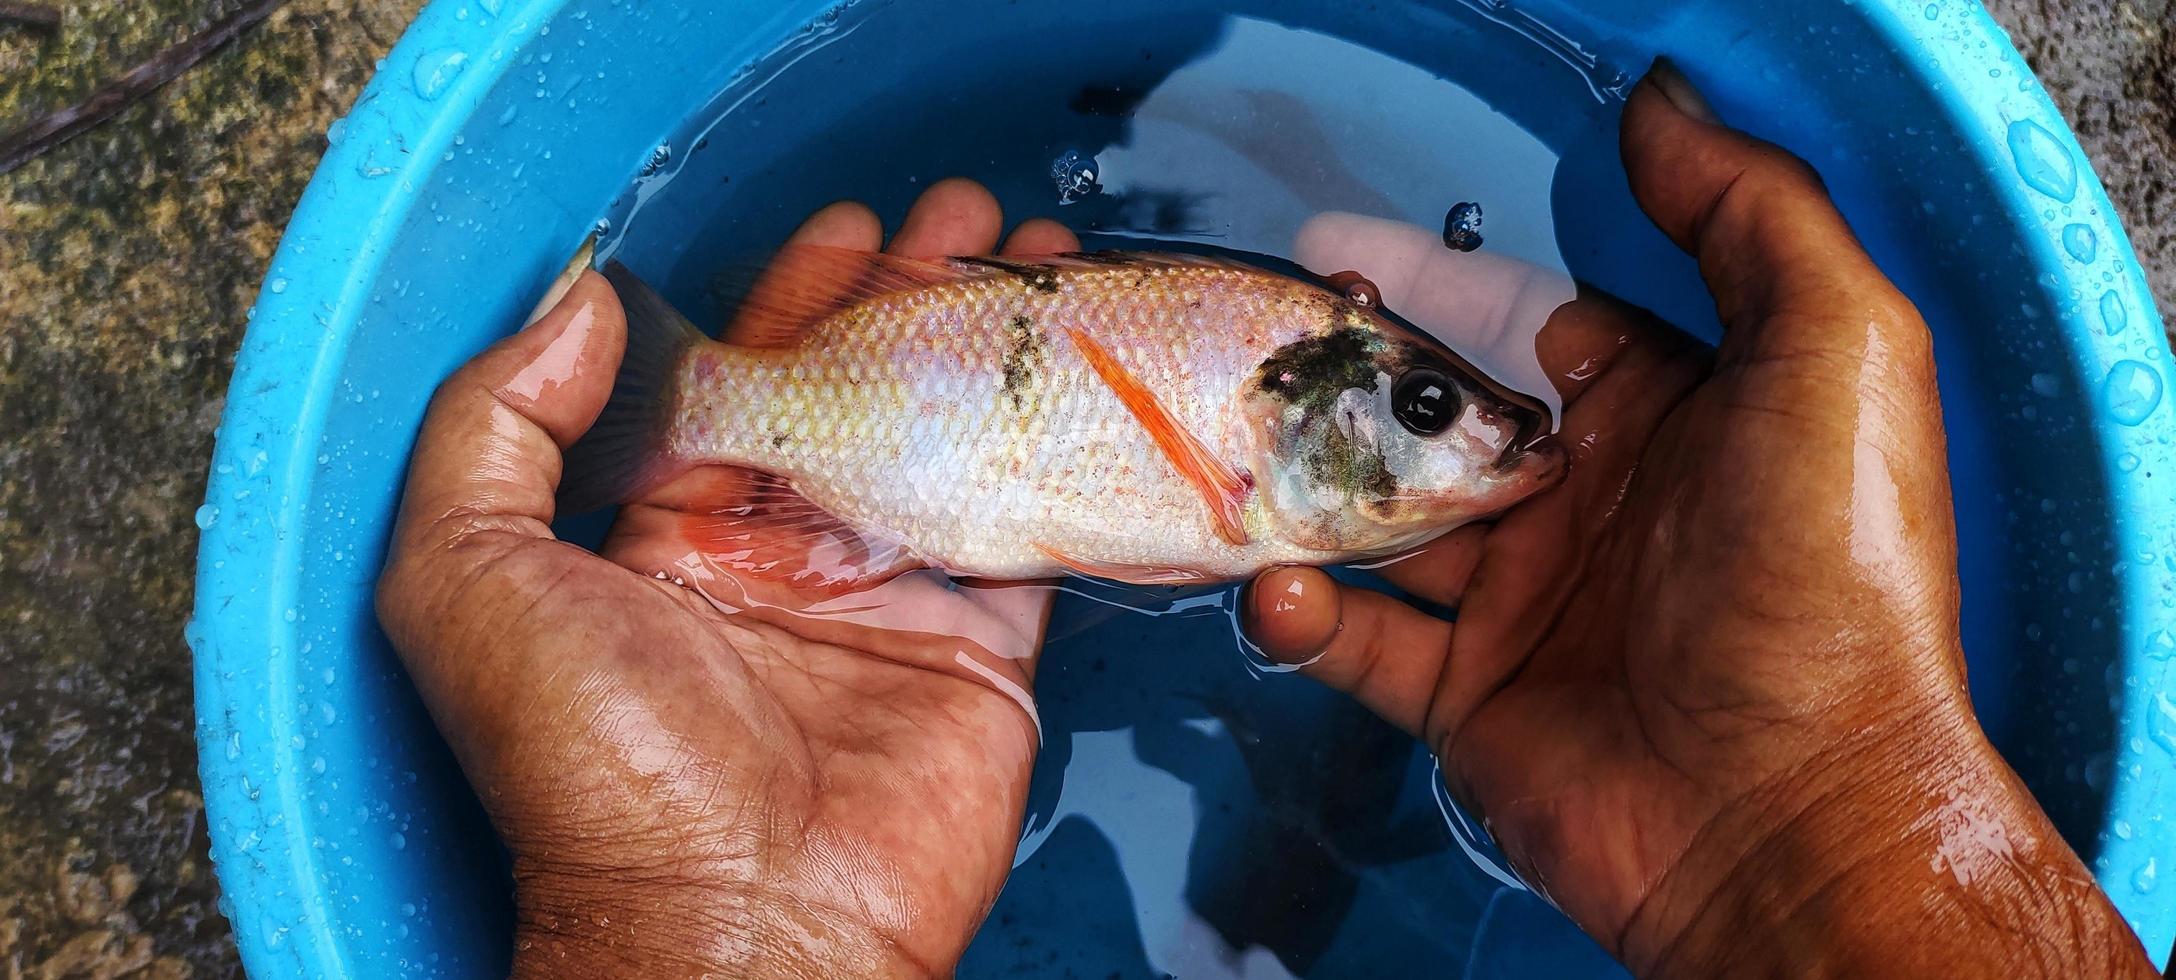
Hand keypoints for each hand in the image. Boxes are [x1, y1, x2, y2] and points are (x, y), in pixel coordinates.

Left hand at [376, 180, 1078, 977]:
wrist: (742, 926)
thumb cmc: (595, 771)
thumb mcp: (468, 581)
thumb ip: (496, 430)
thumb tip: (581, 306)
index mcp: (665, 534)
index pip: (742, 378)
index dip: (797, 293)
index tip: (854, 225)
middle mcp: (780, 556)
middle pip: (861, 390)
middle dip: (913, 296)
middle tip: (968, 220)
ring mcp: (885, 598)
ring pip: (952, 436)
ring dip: (996, 347)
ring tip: (1041, 266)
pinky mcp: (977, 646)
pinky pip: (1029, 526)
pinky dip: (1063, 451)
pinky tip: (1089, 377)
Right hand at [1241, 63, 2153, 975]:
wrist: (1789, 810)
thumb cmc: (1827, 577)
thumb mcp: (1831, 350)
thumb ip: (1747, 212)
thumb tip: (1655, 108)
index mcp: (1668, 417)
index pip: (1531, 322)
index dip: (1440, 285)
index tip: (1339, 253)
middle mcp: (1588, 503)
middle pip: (1433, 417)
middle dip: (1345, 382)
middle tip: (1253, 354)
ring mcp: (1524, 604)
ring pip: (1379, 526)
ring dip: (1306, 496)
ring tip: (1241, 467)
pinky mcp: (1470, 700)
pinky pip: (1360, 645)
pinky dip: (1304, 618)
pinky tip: (1281, 590)